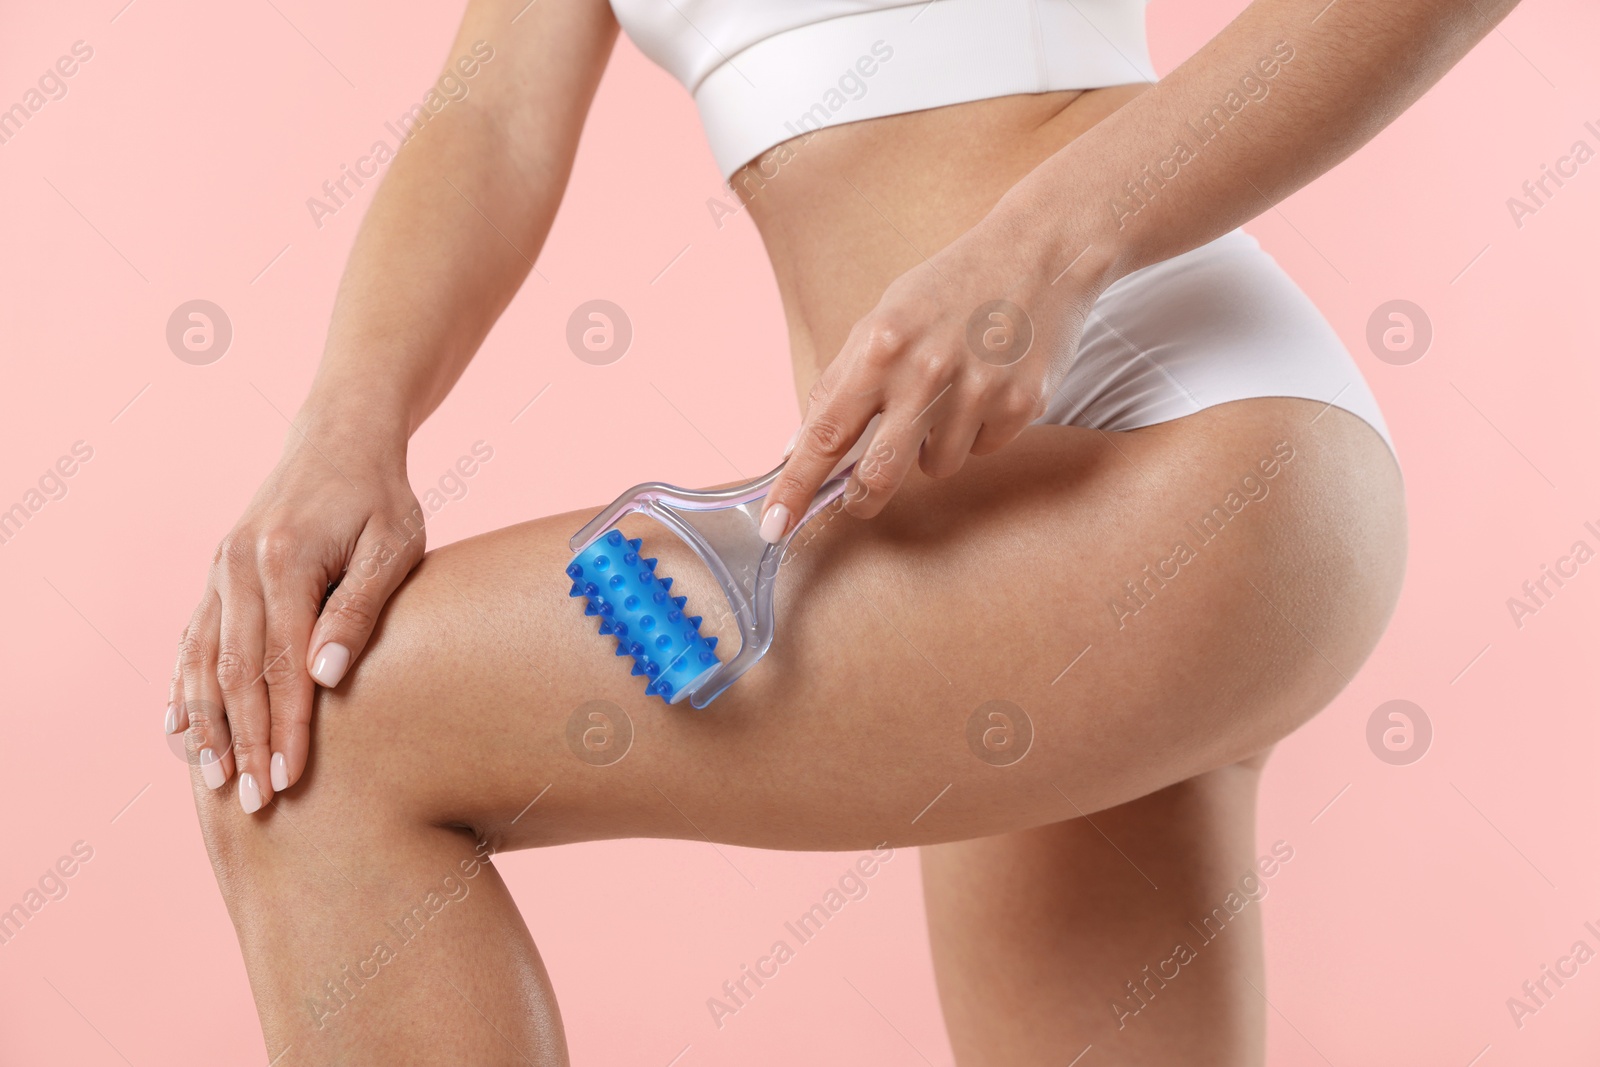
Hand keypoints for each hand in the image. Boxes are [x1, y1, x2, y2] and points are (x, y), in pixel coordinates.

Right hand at [167, 412, 423, 812]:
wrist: (339, 438)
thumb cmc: (381, 497)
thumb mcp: (393, 545)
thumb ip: (361, 609)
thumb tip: (325, 678)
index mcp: (285, 559)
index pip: (282, 664)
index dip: (287, 727)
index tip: (292, 780)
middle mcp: (238, 567)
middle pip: (235, 673)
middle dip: (248, 741)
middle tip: (261, 803)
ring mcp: (219, 570)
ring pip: (202, 661)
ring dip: (209, 726)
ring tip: (220, 781)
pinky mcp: (215, 575)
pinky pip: (191, 640)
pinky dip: (185, 688)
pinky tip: (184, 731)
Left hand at [757, 212, 1108, 541]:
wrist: (1041, 252)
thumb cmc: (949, 287)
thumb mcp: (884, 318)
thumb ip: (841, 380)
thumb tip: (798, 444)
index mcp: (881, 346)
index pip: (825, 432)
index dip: (795, 486)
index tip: (772, 526)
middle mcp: (927, 372)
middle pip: (880, 474)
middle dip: (862, 499)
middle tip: (858, 498)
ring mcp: (979, 391)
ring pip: (936, 467)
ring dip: (930, 448)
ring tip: (947, 398)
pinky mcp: (1024, 404)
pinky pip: (983, 450)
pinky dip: (977, 431)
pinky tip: (987, 387)